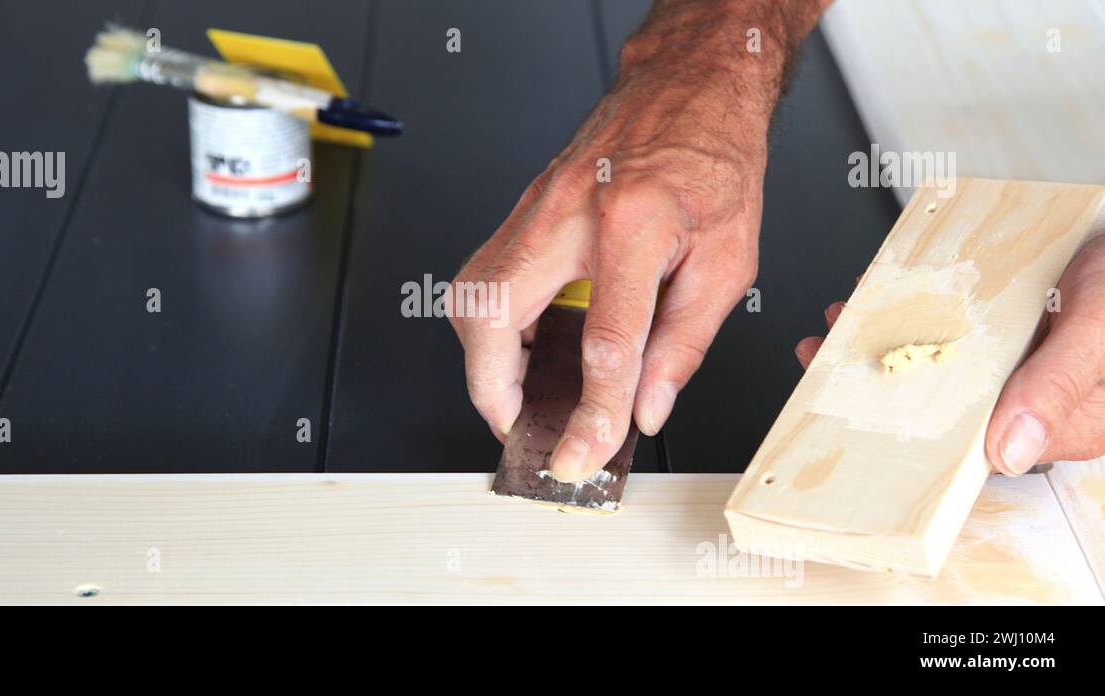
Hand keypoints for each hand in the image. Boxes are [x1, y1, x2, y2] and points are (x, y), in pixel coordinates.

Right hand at [449, 1, 827, 481]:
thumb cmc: (714, 157)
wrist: (690, 86)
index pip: (604, 341)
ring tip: (514, 395)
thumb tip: (646, 406)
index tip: (584, 452)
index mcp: (635, 222)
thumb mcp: (728, 260)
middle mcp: (569, 211)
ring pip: (470, 292)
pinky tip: (518, 346)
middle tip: (518, 424)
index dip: (593, 412)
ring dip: (482, 357)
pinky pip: (485, 274)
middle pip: (491, 312)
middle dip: (490, 386)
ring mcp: (536, 205)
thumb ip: (684, 343)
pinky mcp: (525, 208)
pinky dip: (490, 323)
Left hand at [795, 236, 1104, 475]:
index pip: (977, 450)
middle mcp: (1040, 401)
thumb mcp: (1100, 325)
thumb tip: (1007, 452)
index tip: (863, 415)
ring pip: (944, 370)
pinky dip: (915, 318)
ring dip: (890, 346)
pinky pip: (954, 334)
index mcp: (1069, 421)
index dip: (916, 436)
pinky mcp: (1009, 335)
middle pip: (949, 410)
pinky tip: (879, 300)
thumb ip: (1060, 384)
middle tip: (829, 359)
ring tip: (842, 324)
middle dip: (885, 385)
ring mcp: (1022, 366)